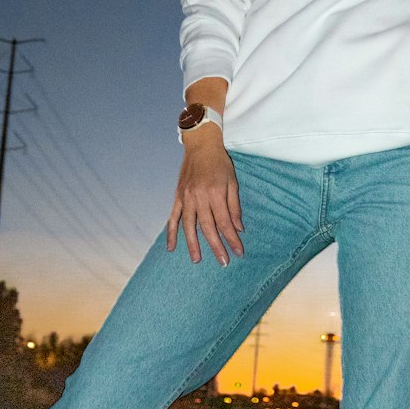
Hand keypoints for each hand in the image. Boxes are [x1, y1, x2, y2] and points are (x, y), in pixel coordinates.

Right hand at [166, 129, 244, 265]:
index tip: (238, 252)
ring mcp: (186, 198)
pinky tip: (171, 247)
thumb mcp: (233, 182)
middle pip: (208, 227)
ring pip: (189, 226)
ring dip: (192, 244)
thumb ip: (234, 207)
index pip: (225, 222)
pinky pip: (173, 218)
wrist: (200, 146)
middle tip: (223, 262)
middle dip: (216, 246)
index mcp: (215, 193)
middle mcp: (199, 197)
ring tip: (197, 260)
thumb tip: (238, 229)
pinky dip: (171, 233)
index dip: (232, 239)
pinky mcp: (177, 197)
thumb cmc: (220, 163)